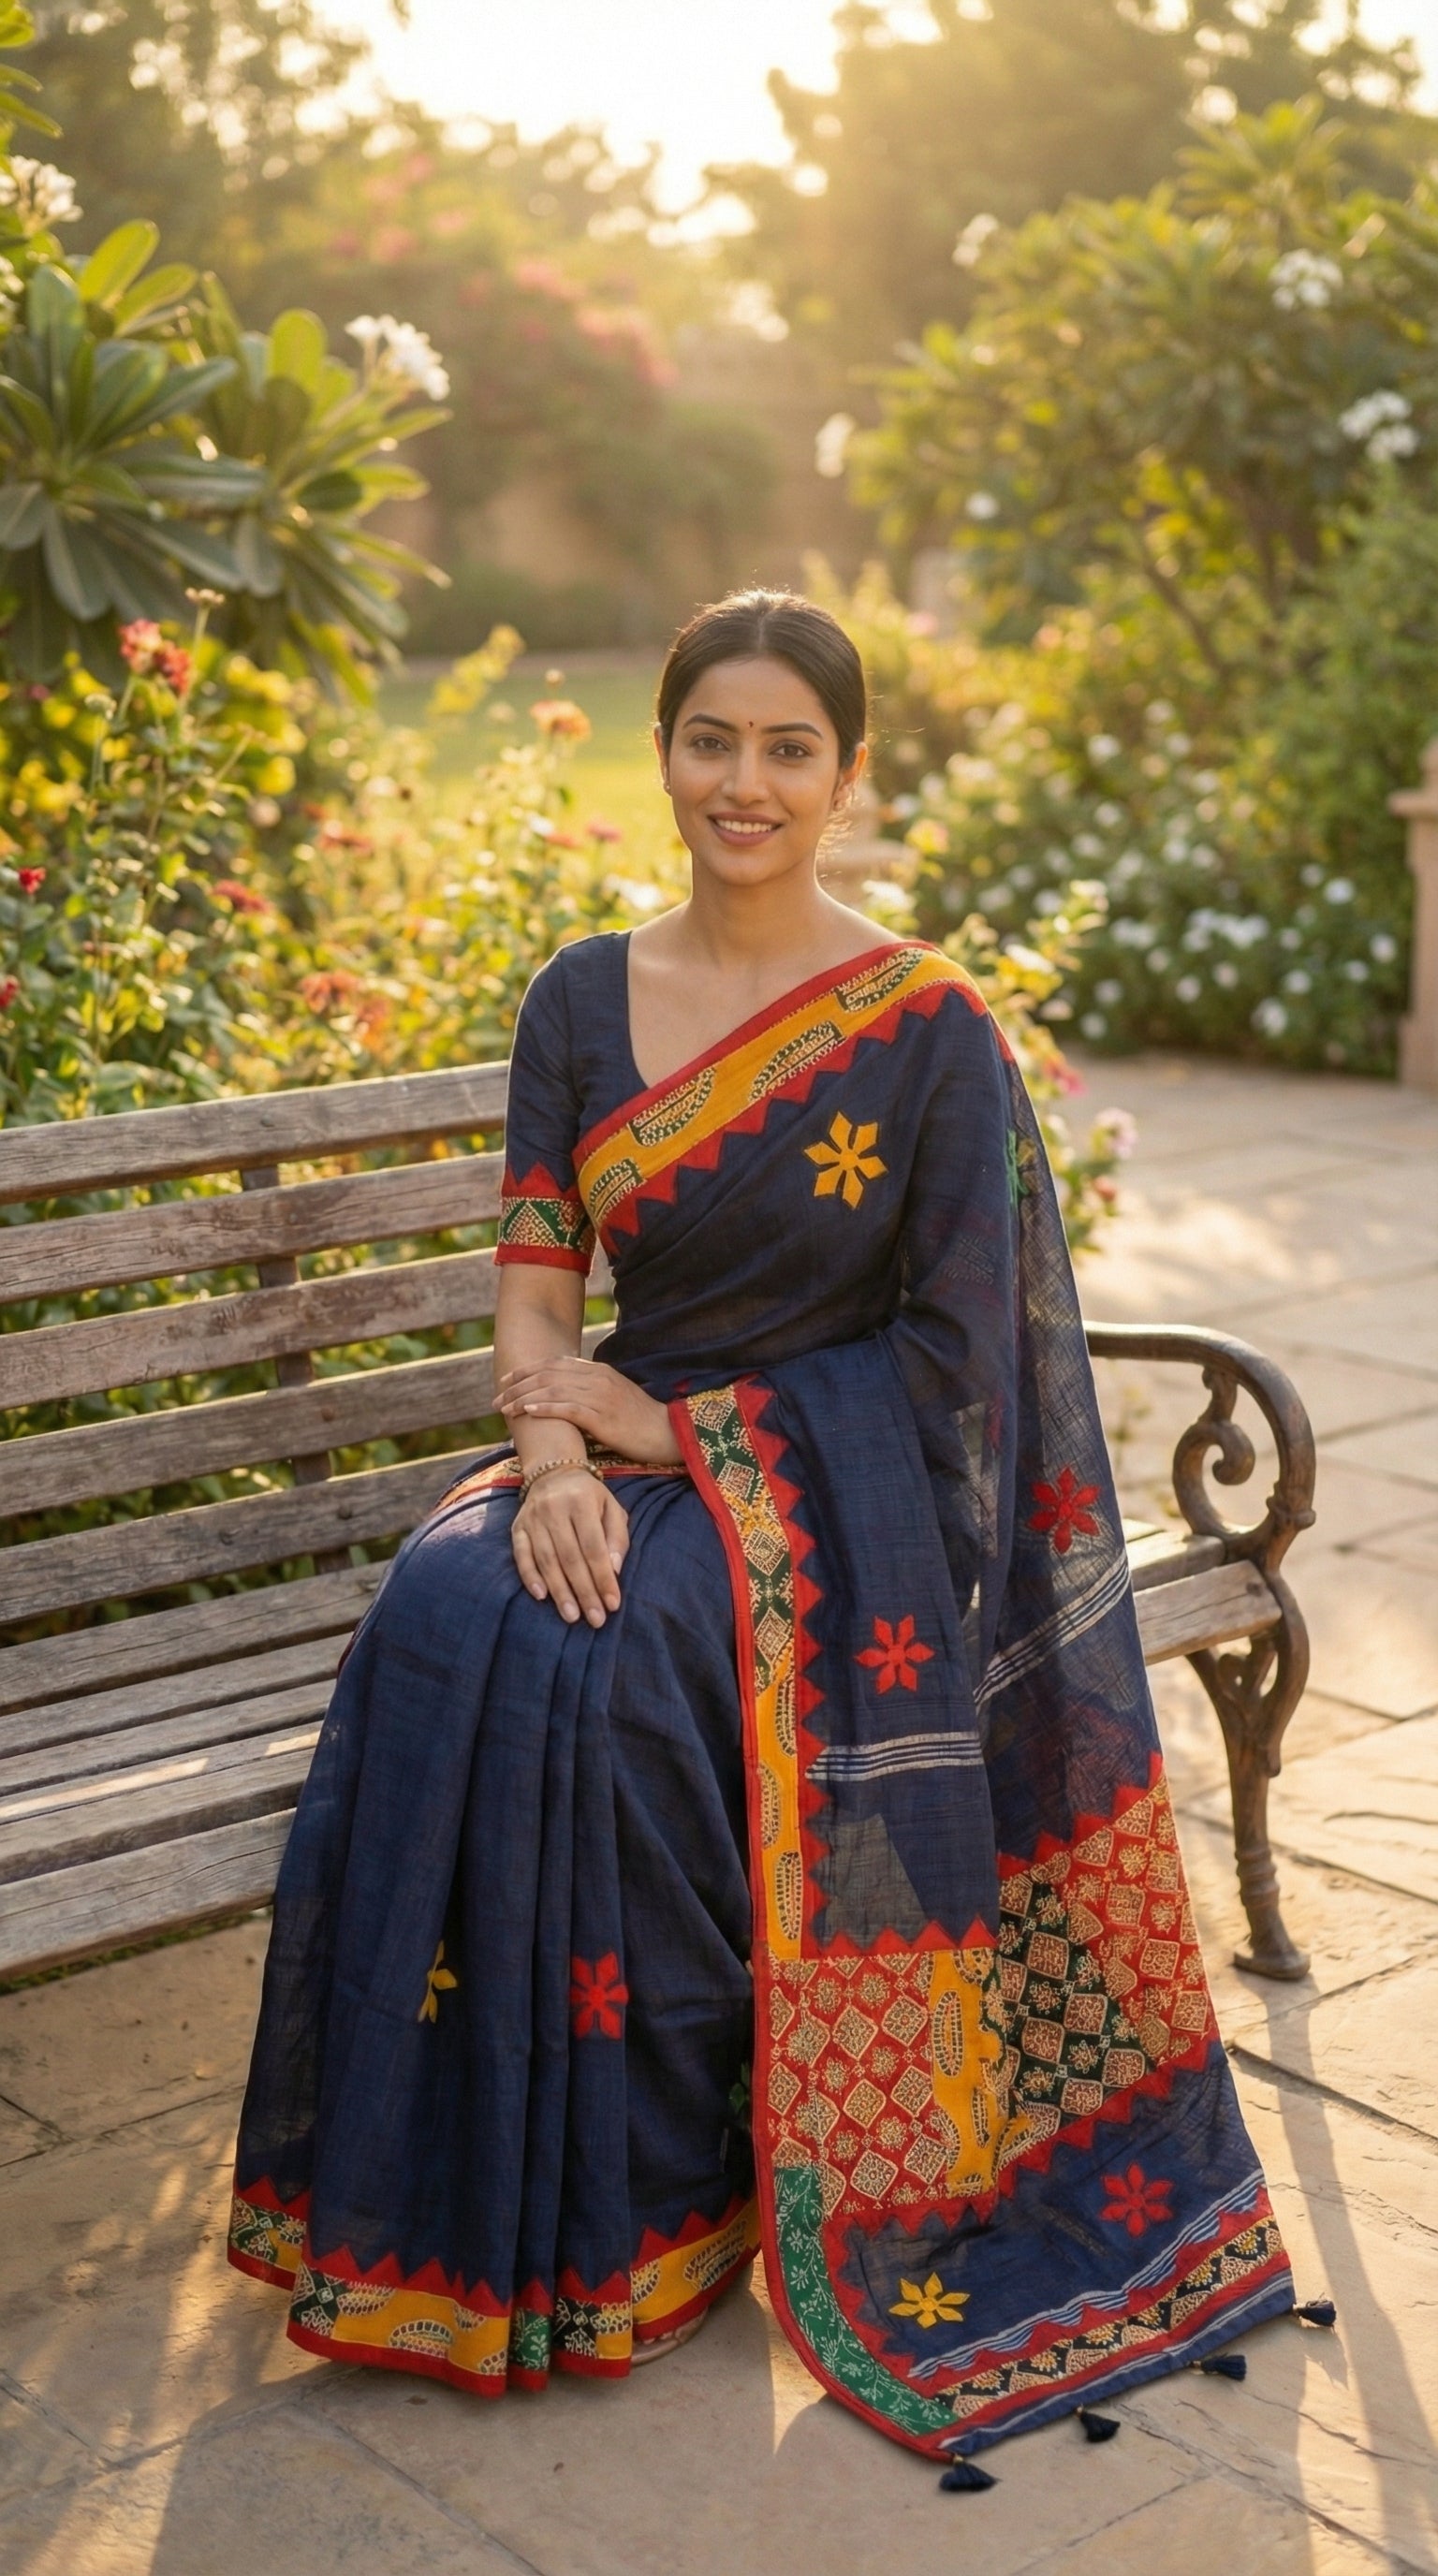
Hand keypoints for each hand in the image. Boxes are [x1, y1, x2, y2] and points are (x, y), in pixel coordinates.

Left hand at [498, 1357, 680, 1465]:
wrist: (671, 1433)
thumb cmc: (641, 1421)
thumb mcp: (614, 1398)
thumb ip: (590, 1393)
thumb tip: (563, 1400)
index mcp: (599, 1371)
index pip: (555, 1364)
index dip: (527, 1370)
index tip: (506, 1380)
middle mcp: (598, 1377)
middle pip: (548, 1374)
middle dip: (518, 1385)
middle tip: (497, 1399)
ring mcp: (601, 1395)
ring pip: (553, 1390)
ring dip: (523, 1398)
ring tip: (505, 1408)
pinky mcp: (603, 1415)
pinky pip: (568, 1408)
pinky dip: (544, 1408)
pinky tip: (527, 1412)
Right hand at [512, 1470, 629, 1625]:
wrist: (553, 1473)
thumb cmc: (590, 1498)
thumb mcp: (612, 1508)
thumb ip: (617, 1538)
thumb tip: (614, 1570)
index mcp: (582, 1502)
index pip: (594, 1547)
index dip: (603, 1577)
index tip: (613, 1604)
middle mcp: (554, 1509)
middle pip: (570, 1558)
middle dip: (584, 1591)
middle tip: (595, 1619)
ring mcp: (533, 1519)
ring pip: (546, 1560)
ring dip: (560, 1592)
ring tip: (572, 1616)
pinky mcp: (518, 1527)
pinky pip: (521, 1555)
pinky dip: (530, 1576)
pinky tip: (541, 1597)